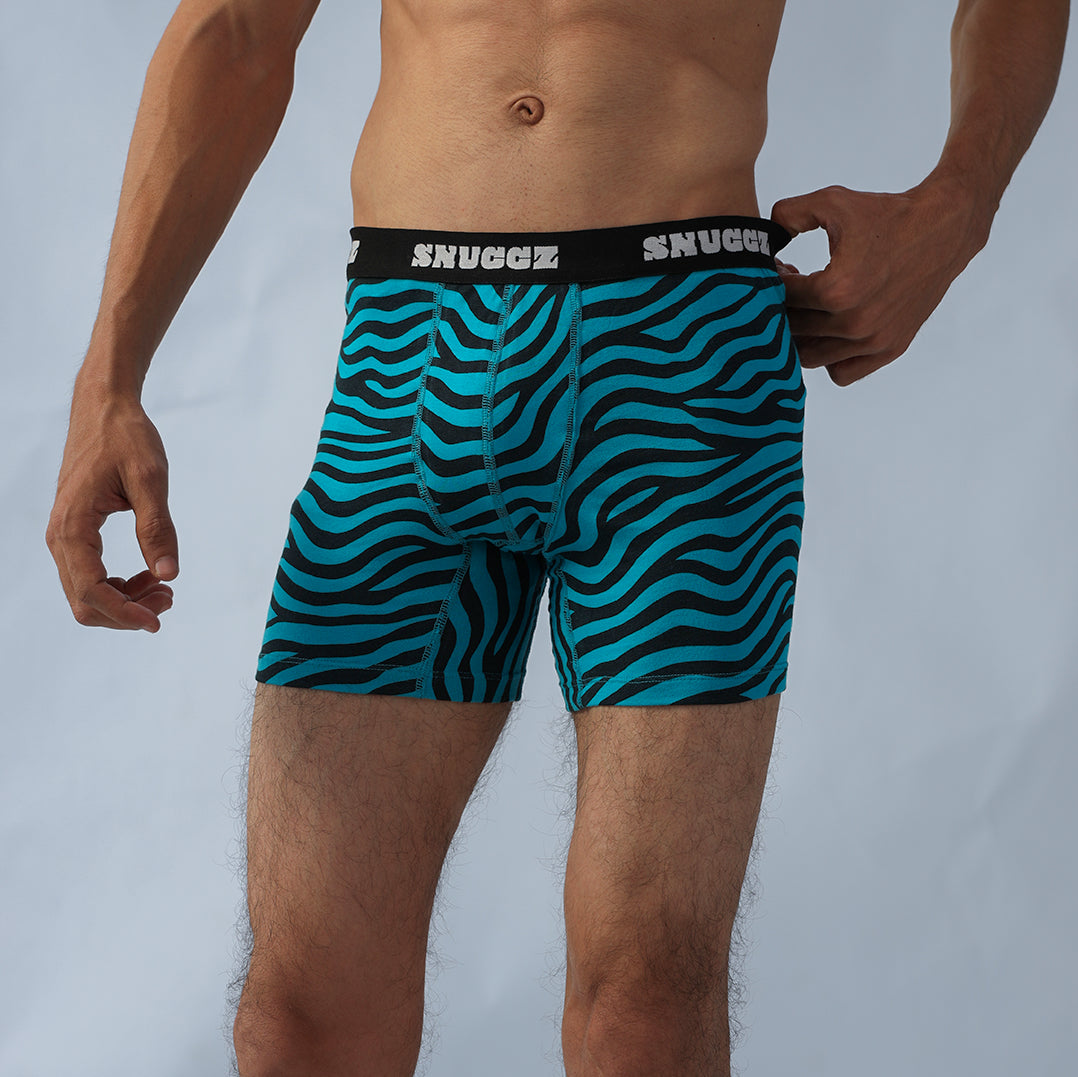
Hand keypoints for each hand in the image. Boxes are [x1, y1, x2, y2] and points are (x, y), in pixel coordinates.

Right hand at [46, 381, 177, 630]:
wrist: (104, 409)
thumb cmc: (125, 438)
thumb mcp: (150, 479)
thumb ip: (158, 528)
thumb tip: (168, 574)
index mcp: (73, 525)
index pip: (90, 589)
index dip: (123, 613)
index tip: (157, 621)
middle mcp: (60, 536)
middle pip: (83, 601)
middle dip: (126, 612)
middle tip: (169, 601)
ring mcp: (65, 536)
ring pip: (85, 592)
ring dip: (124, 602)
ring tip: (165, 590)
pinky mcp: (75, 532)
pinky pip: (89, 575)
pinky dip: (118, 586)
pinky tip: (148, 575)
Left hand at [770, 182, 987, 385]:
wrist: (945, 228)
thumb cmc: (886, 213)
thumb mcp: (833, 201)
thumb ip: (786, 215)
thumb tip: (758, 235)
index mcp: (837, 288)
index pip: (781, 298)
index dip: (770, 281)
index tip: (778, 268)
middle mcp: (855, 321)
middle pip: (792, 330)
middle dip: (781, 308)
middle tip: (790, 287)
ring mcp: (874, 340)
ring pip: (810, 357)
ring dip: (800, 335)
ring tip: (809, 308)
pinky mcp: (890, 348)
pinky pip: (841, 373)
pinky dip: (829, 357)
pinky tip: (830, 329)